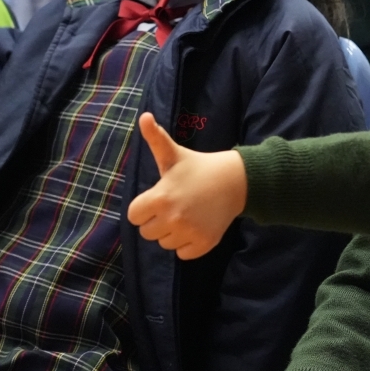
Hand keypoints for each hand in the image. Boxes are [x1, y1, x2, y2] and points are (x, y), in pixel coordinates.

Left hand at [126, 113, 248, 258]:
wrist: (235, 181)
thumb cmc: (198, 167)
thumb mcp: (174, 154)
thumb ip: (155, 138)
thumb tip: (144, 116)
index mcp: (160, 198)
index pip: (134, 217)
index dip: (144, 208)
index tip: (159, 198)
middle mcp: (173, 218)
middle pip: (147, 232)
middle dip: (157, 221)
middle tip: (176, 205)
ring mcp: (189, 232)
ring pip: (165, 243)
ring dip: (173, 233)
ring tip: (188, 214)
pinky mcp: (204, 244)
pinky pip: (182, 254)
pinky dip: (188, 245)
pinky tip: (197, 226)